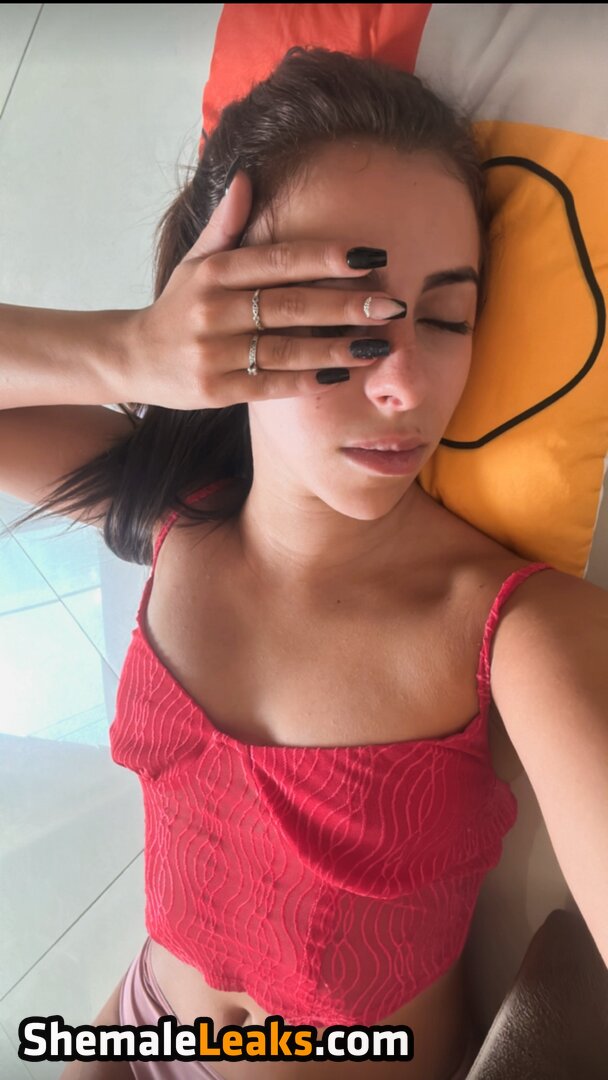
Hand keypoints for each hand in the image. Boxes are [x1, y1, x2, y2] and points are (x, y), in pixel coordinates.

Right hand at [124, 168, 403, 409]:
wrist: (134, 357)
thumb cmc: (179, 305)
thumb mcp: (195, 261)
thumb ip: (225, 224)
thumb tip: (246, 177)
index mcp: (213, 273)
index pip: (279, 261)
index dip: (326, 258)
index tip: (370, 257)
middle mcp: (212, 311)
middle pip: (291, 306)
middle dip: (346, 306)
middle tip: (392, 306)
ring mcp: (212, 353)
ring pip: (285, 349)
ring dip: (336, 348)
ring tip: (378, 346)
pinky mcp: (214, 390)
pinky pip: (269, 385)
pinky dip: (306, 381)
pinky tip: (340, 376)